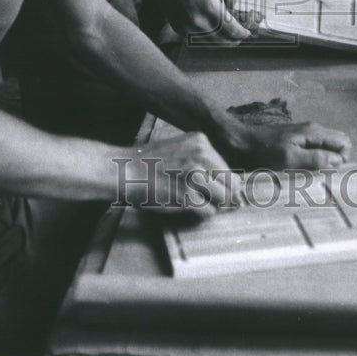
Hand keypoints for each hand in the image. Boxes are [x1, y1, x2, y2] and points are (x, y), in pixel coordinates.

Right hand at [119, 131, 240, 216]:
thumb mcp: (181, 148)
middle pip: (231, 185)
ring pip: (223, 199)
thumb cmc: (151, 163)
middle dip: (222, 196)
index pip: (230, 170)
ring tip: (192, 200)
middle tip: (204, 198)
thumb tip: (231, 181)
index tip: (214, 191)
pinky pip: (208, 212)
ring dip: (211, 205)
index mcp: (201, 142)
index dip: (224, 184)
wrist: (125, 170)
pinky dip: (199, 214)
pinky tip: (183, 205)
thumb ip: (204, 159)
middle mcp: (201, 155)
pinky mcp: (186, 195)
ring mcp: (194, 175)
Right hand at [160, 0, 250, 43]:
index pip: (230, 28)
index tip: (246, 34)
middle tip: (239, 38)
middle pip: (221, 40)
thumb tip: (234, 6)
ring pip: (209, 42)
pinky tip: (210, 33)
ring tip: (228, 39)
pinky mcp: (179, 28)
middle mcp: (198, 20)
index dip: (241, 33)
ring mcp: (187, 26)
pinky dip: (205, 38)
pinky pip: (196, 38)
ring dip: (220, 42)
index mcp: (210, 6)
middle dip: (233, 40)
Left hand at [232, 120, 351, 170]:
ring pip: (325, 150)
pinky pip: (312, 153)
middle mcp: (311, 131)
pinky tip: (299, 174)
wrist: (239, 144)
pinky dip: (311, 164)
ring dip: (322, 164)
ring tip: (308, 177)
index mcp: (314, 132)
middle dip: (334, 162)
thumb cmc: (263, 153)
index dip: (341, 160)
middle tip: (318, 176)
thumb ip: (316, 159)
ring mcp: (303, 136)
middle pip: (337, 145)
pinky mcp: (294, 143)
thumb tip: (339, 160)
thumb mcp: (290, 158)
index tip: (327, 174)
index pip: (344, 143)